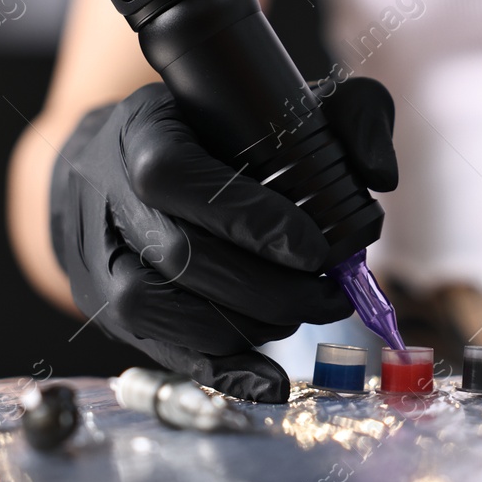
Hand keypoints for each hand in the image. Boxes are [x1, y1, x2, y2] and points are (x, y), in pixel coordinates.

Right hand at [50, 77, 397, 401]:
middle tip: (331, 294)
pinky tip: (272, 381)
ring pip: (160, 309)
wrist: (111, 163)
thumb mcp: (276, 101)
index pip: (173, 176)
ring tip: (302, 312)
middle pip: (179, 255)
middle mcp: (107, 196)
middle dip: (267, 287)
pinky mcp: (108, 309)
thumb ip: (346, 114)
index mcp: (140, 132)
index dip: (245, 217)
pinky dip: (221, 372)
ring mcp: (100, 258)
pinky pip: (159, 351)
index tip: (312, 248)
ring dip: (245, 325)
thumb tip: (380, 174)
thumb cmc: (210, 128)